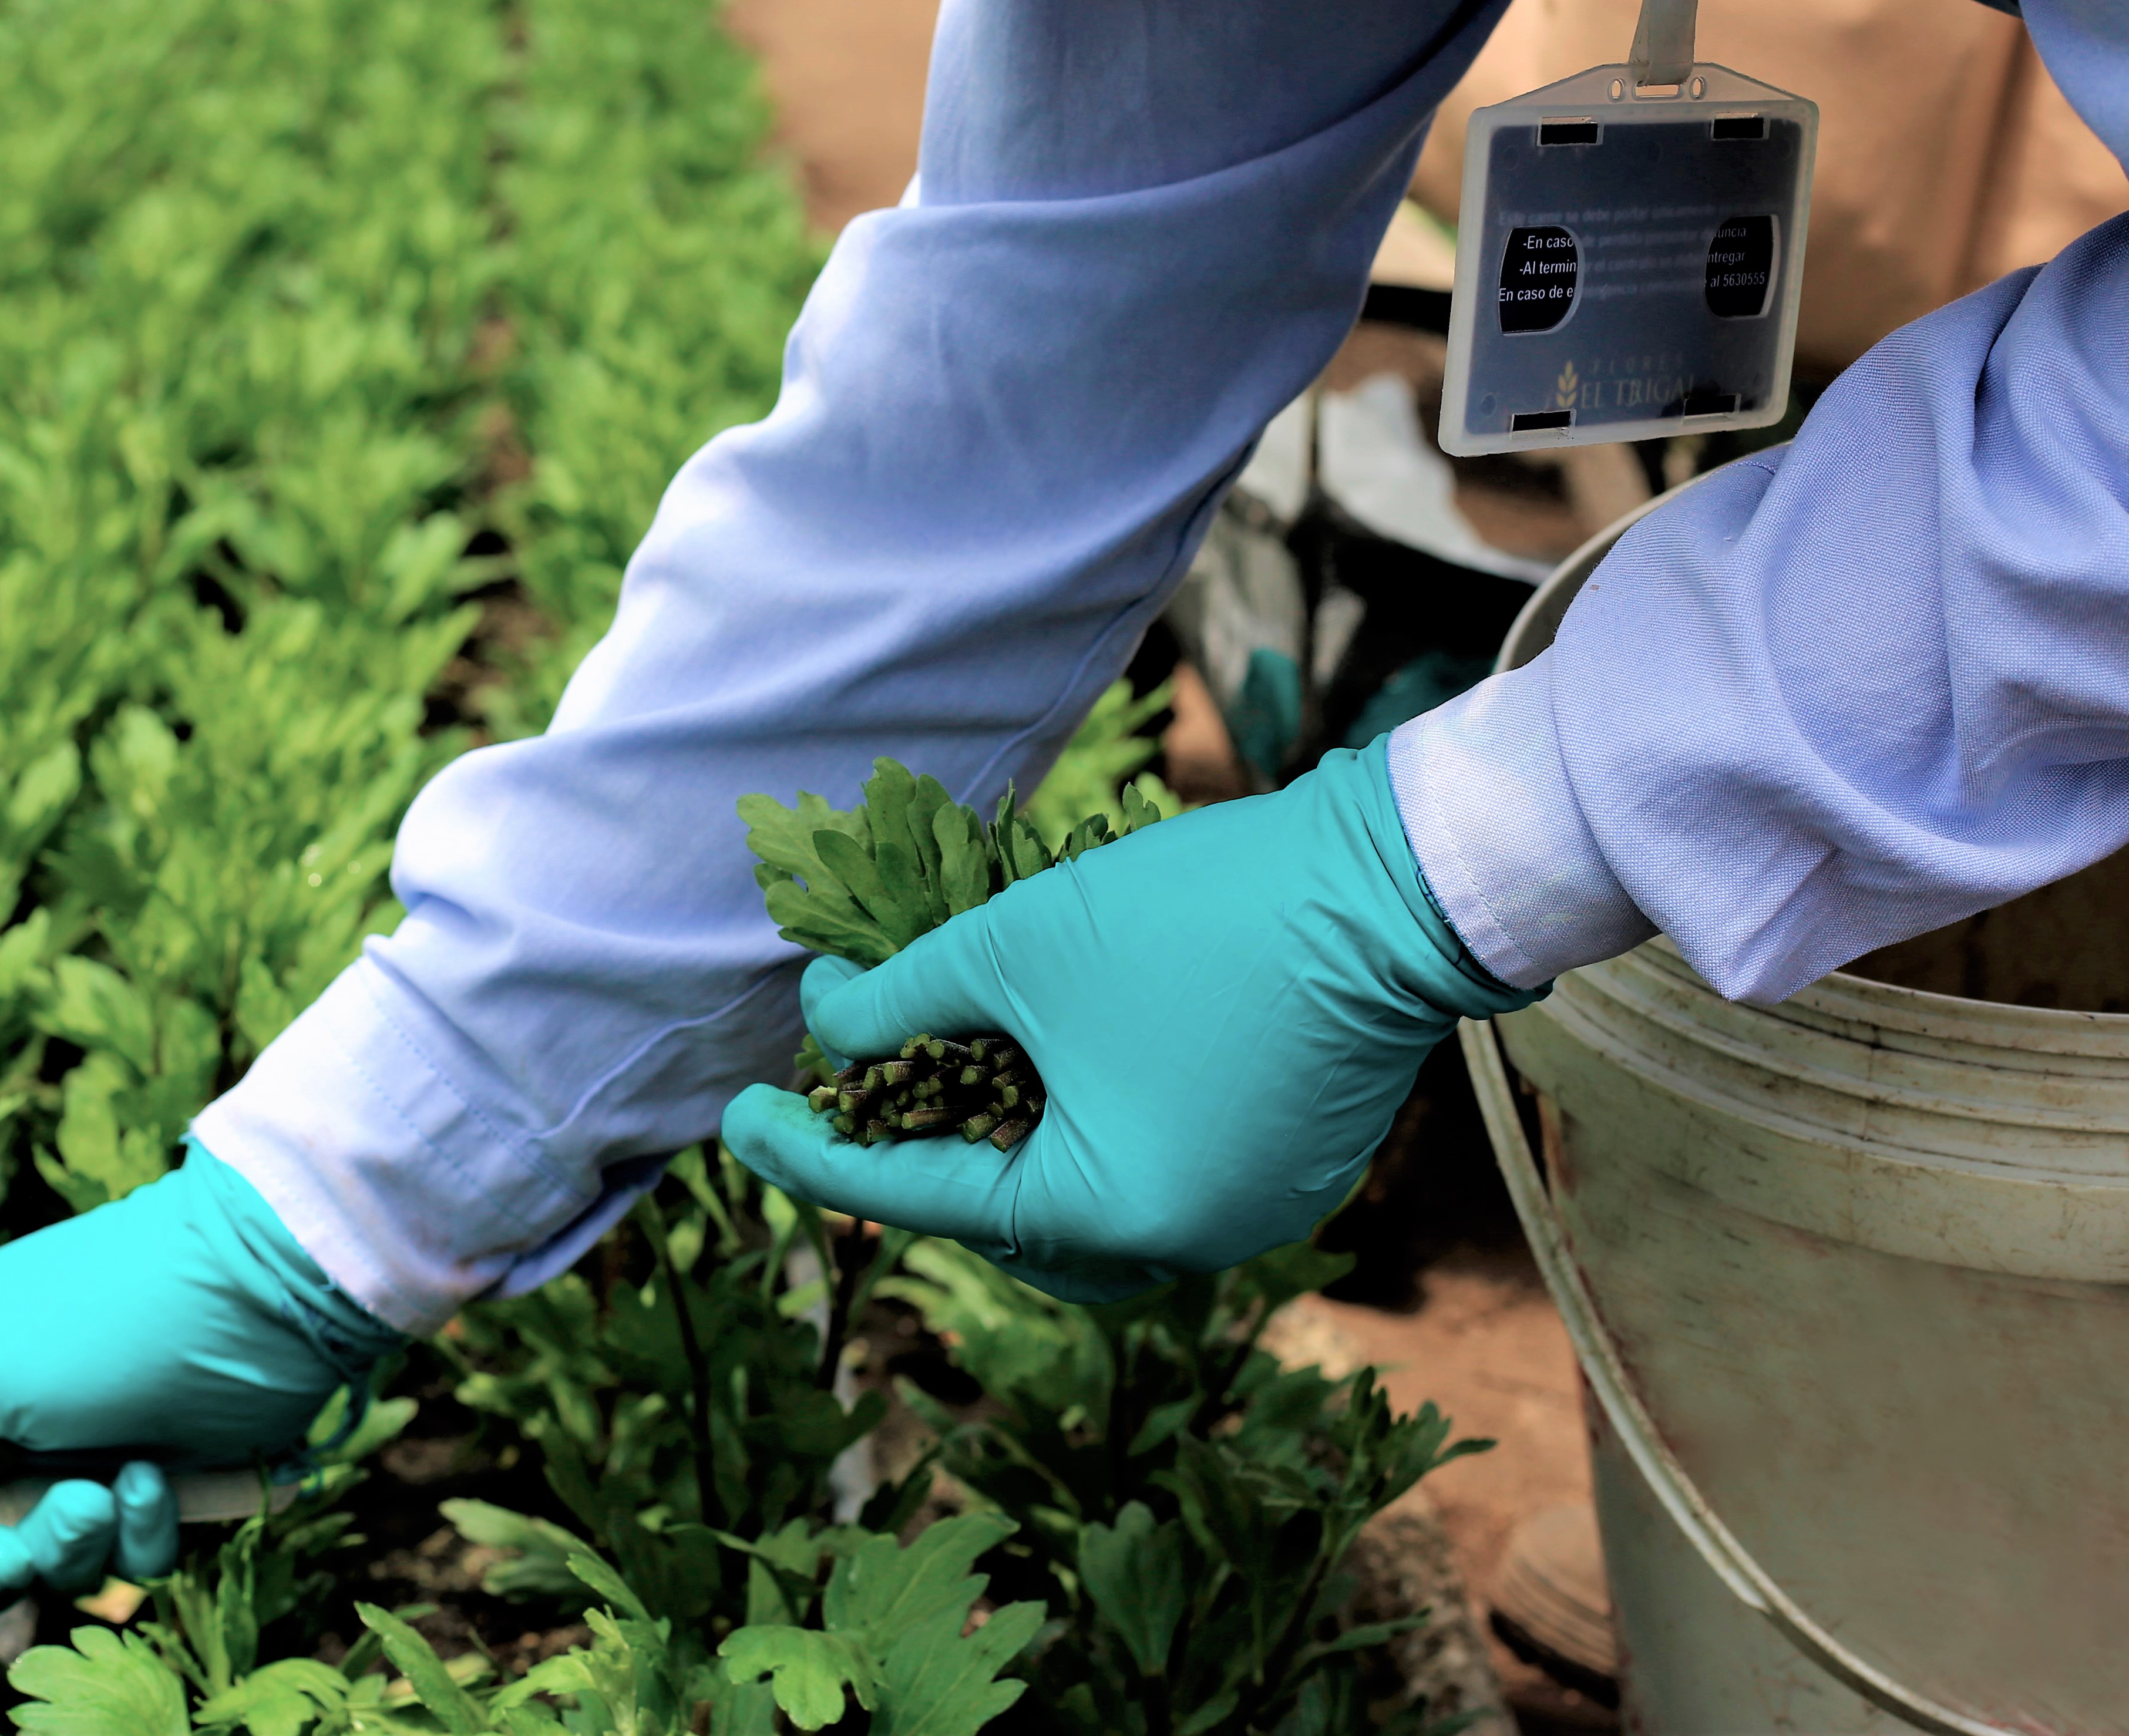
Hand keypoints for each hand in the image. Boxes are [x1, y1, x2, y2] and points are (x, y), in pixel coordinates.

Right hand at [0, 1150, 405, 1642]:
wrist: (264, 1288)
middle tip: (23, 1538)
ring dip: (73, 1545)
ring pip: (52, 1567)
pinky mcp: (163, 1484)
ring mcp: (88, 1460)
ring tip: (109, 1485)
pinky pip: (131, 1557)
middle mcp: (11, 1438)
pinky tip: (157, 1476)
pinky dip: (143, 1530)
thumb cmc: (103, 1315)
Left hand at [721, 740, 1537, 1302]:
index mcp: (1107, 1214)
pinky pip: (1163, 1182)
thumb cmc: (1195, 917)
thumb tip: (825, 1026)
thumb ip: (900, 1001)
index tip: (737, 1118)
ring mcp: (1250, 1216)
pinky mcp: (1291, 1170)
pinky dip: (1095, 1139)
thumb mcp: (1013, 947)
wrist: (1391, 883)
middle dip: (922, 1166)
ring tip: (956, 1078)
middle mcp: (1185, 1244)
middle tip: (859, 1097)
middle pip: (1008, 1230)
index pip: (919, 1197)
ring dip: (1012, 1156)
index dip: (814, 1154)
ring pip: (1089, 1215)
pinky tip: (1062, 1067)